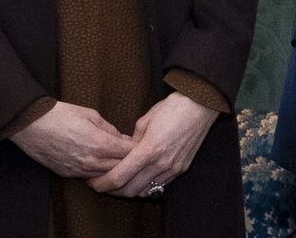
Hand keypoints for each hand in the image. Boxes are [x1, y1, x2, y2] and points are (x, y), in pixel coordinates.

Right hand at [9, 101, 134, 177]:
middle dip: (130, 161)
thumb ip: (109, 128)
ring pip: (104, 176)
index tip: (145, 143)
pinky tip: (104, 165)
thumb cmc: (62, 115)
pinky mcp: (67, 174)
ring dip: (115, 169)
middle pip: (119, 168)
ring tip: (123, 161)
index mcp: (99, 143)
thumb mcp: (92, 115)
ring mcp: (78, 170)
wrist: (33, 125)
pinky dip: (99, 173)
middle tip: (138, 154)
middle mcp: (90, 161)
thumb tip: (121, 138)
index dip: (138, 148)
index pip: (127, 153)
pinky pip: (89, 177)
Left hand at [87, 92, 218, 197]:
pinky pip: (159, 185)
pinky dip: (147, 185)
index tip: (93, 182)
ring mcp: (172, 168)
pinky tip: (141, 177)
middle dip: (112, 190)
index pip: (118, 177)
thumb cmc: (174, 107)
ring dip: (130, 189)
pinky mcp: (181, 168)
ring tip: (122, 181)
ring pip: (144, 191)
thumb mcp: (146, 120)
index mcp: (149, 149)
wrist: (201, 104)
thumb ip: (132, 140)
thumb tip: (125, 150)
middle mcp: (161, 163)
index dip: (102, 184)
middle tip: (103, 183)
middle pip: (129, 190)